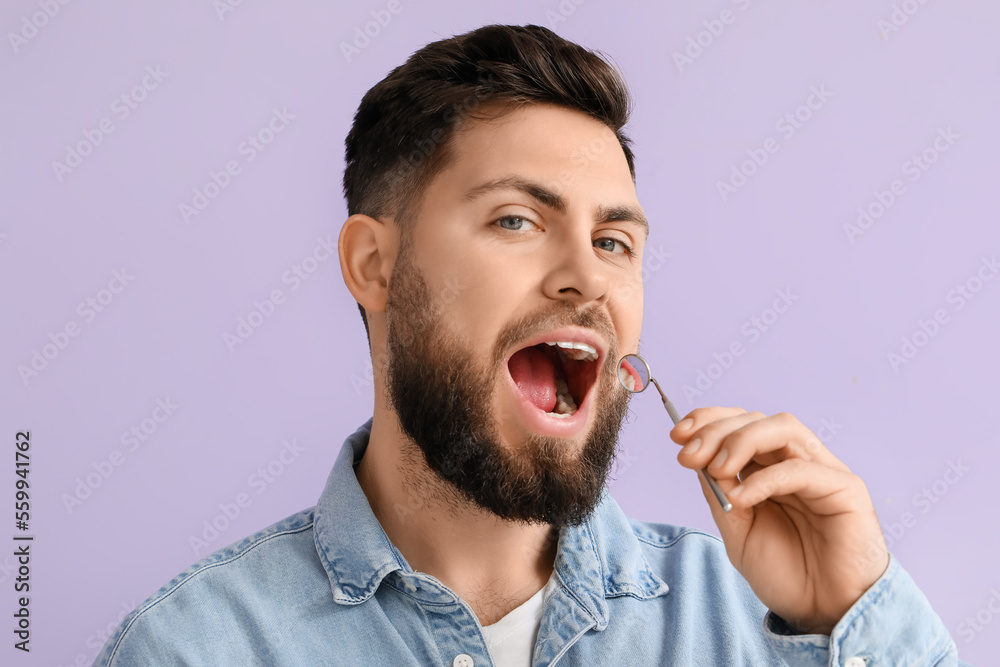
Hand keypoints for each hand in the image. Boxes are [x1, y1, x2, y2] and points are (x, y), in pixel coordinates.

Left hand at [670, 407, 889, 634]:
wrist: (826, 613)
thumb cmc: (787, 574)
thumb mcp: (738, 531)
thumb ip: (721, 493)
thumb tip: (699, 458)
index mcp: (770, 467)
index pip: (741, 424)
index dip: (709, 421)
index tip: (677, 434)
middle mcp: (797, 461)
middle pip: (756, 420)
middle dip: (716, 431)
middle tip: (687, 454)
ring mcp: (823, 471)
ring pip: (782, 428)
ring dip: (741, 441)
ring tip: (717, 469)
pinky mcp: (846, 488)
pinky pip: (802, 469)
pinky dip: (765, 478)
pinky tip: (741, 498)